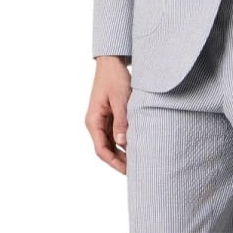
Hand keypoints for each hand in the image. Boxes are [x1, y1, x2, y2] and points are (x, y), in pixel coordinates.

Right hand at [85, 56, 131, 174]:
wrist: (112, 61)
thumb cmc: (114, 77)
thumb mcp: (120, 99)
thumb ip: (121, 121)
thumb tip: (122, 143)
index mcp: (93, 121)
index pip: (102, 150)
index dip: (115, 163)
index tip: (128, 171)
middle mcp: (96, 123)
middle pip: (106, 149)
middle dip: (120, 161)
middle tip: (137, 170)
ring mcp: (102, 120)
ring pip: (111, 142)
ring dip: (123, 151)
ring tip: (138, 160)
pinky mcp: (109, 115)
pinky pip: (115, 133)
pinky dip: (124, 140)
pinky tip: (135, 145)